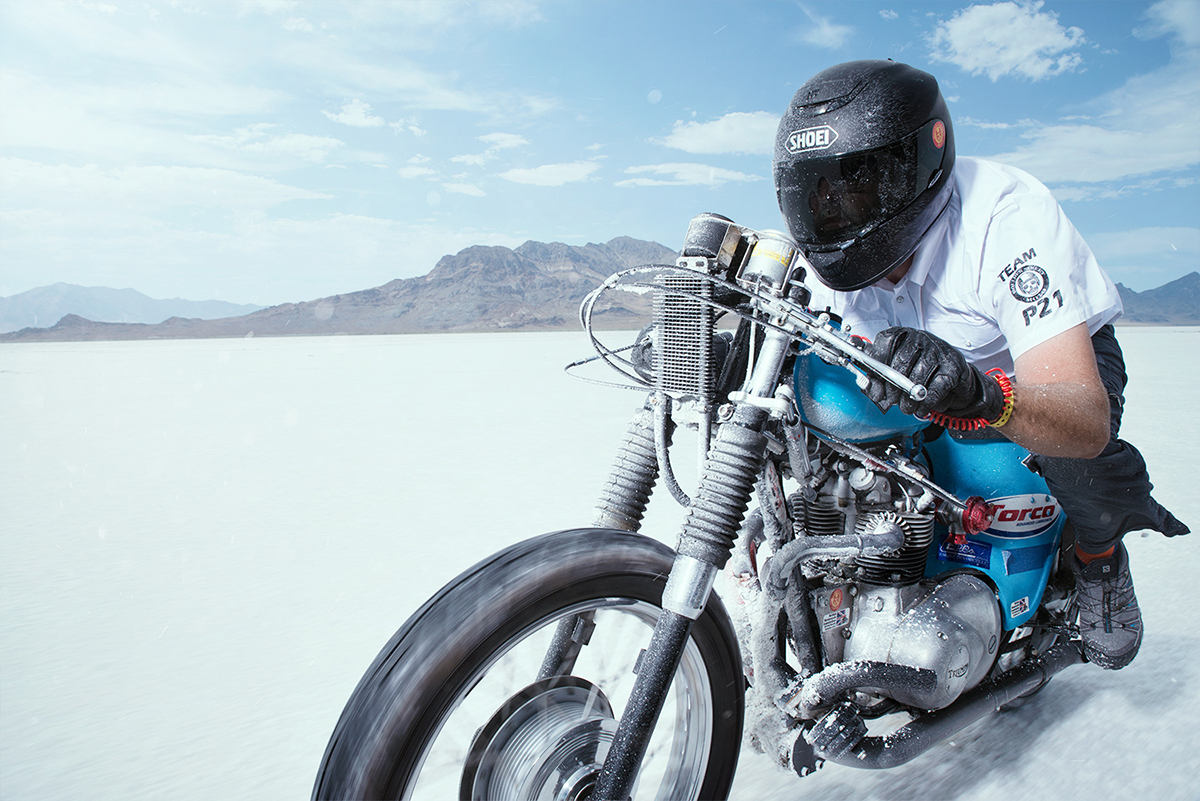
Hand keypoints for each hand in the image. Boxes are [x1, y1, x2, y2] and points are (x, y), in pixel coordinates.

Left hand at [862, 327, 1003, 420]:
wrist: (954, 376)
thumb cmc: (920, 371)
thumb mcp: (897, 371)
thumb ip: (880, 379)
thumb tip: (872, 390)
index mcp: (902, 335)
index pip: (886, 341)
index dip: (876, 362)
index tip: (873, 381)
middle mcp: (920, 338)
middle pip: (901, 361)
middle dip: (892, 387)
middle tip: (891, 401)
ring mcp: (938, 350)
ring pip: (918, 375)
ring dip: (909, 398)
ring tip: (906, 408)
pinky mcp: (953, 366)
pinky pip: (937, 387)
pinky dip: (926, 402)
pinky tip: (921, 409)